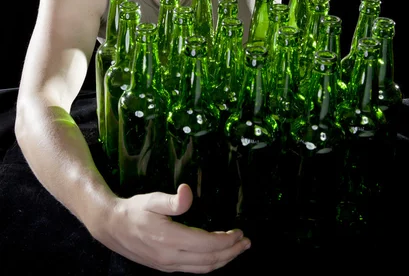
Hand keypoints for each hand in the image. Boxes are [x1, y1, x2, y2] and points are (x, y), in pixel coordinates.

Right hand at [93, 183, 250, 272]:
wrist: (111, 227)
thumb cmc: (134, 210)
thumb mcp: (153, 199)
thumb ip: (174, 200)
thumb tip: (189, 192)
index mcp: (170, 240)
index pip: (207, 245)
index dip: (226, 241)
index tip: (239, 232)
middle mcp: (171, 257)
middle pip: (209, 260)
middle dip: (230, 252)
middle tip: (245, 242)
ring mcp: (168, 265)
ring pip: (202, 268)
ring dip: (223, 260)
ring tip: (237, 250)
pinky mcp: (165, 267)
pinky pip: (194, 269)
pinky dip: (210, 264)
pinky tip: (216, 256)